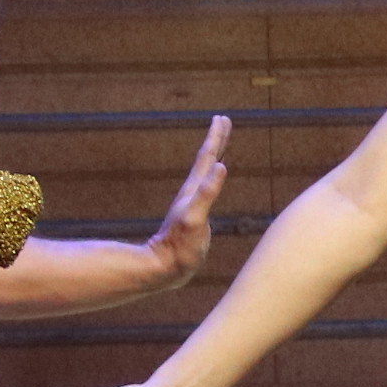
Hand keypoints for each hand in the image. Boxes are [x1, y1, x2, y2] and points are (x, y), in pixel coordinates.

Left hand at [140, 115, 230, 286]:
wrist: (164, 268)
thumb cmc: (180, 248)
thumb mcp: (194, 219)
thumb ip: (207, 193)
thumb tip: (221, 165)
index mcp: (194, 191)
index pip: (206, 158)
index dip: (215, 138)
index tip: (221, 118)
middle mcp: (192, 194)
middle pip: (205, 161)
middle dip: (216, 141)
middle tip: (222, 121)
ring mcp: (192, 205)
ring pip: (204, 175)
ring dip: (213, 158)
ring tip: (219, 147)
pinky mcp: (193, 218)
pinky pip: (205, 192)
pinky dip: (211, 181)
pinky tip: (212, 183)